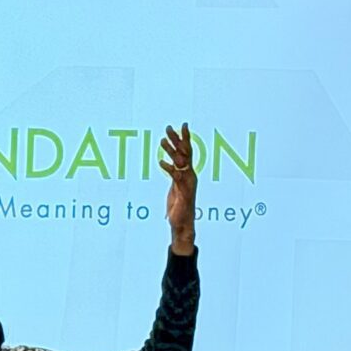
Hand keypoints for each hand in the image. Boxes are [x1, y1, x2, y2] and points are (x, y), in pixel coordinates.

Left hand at [160, 124, 196, 254]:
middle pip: (185, 153)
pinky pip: (176, 178)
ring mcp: (187, 184)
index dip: (183, 139)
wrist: (182, 225)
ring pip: (181, 163)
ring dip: (172, 150)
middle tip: (169, 127)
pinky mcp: (183, 192)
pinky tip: (161, 162)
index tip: (179, 126)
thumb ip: (175, 177)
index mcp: (188, 174)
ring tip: (162, 140)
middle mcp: (190, 176)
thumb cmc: (178, 208)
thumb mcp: (176, 188)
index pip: (187, 152)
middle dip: (177, 139)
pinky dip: (169, 169)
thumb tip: (172, 166)